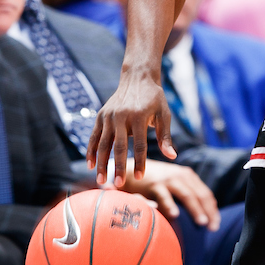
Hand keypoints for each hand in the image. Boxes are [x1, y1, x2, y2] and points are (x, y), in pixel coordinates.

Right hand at [87, 70, 175, 185]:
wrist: (138, 78)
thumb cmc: (155, 99)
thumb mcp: (164, 115)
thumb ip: (165, 136)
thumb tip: (172, 156)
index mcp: (138, 116)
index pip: (139, 144)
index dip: (140, 161)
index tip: (140, 177)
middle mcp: (121, 116)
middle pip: (118, 147)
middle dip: (118, 167)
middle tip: (119, 185)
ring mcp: (108, 116)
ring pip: (103, 144)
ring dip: (102, 164)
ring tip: (102, 181)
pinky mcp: (100, 116)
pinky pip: (94, 137)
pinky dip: (91, 151)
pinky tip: (91, 165)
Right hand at [119, 159, 219, 230]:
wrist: (133, 170)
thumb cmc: (155, 183)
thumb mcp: (174, 186)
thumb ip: (186, 196)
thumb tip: (202, 216)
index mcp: (189, 177)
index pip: (206, 195)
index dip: (213, 210)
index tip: (216, 225)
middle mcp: (182, 176)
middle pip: (200, 195)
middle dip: (208, 212)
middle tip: (213, 227)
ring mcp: (169, 179)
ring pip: (187, 195)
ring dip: (195, 209)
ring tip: (202, 222)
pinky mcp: (154, 184)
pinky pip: (164, 196)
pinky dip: (170, 205)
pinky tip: (175, 216)